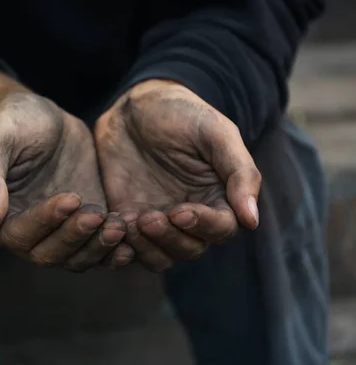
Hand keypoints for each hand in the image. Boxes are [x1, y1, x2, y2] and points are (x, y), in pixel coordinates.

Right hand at [0, 92, 132, 270]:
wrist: (44, 116)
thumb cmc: (13, 121)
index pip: (19, 235)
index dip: (46, 221)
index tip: (72, 198)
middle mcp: (23, 234)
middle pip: (49, 254)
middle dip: (75, 238)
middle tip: (98, 214)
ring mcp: (55, 233)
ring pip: (75, 259)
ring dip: (97, 248)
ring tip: (119, 225)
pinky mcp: (82, 227)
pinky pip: (96, 251)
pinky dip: (112, 252)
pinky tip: (131, 243)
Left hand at [95, 80, 260, 271]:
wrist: (133, 107)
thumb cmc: (181, 113)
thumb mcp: (215, 132)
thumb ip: (239, 172)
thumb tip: (251, 220)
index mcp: (218, 196)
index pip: (221, 229)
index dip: (204, 226)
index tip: (180, 211)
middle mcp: (190, 214)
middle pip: (190, 249)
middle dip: (171, 239)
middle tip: (149, 217)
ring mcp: (158, 218)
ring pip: (160, 256)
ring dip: (147, 248)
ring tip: (132, 222)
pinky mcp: (127, 217)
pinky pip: (128, 246)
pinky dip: (122, 245)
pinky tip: (114, 224)